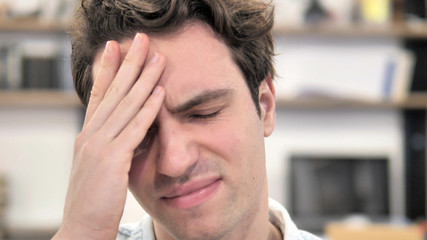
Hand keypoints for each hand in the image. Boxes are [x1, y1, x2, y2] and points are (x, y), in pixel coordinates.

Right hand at [53, 33, 164, 238]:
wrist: (81, 229)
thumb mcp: (100, 166)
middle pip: (113, 91)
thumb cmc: (93, 200)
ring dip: (144, 79)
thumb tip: (132, 129)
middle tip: (141, 40)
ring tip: (158, 58)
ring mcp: (100, 145)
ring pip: (126, 104)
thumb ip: (112, 145)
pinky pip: (135, 129)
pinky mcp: (113, 160)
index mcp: (87, 135)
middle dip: (129, 63)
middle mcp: (91, 134)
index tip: (115, 48)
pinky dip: (148, 109)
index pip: (99, 94)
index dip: (108, 69)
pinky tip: (160, 92)